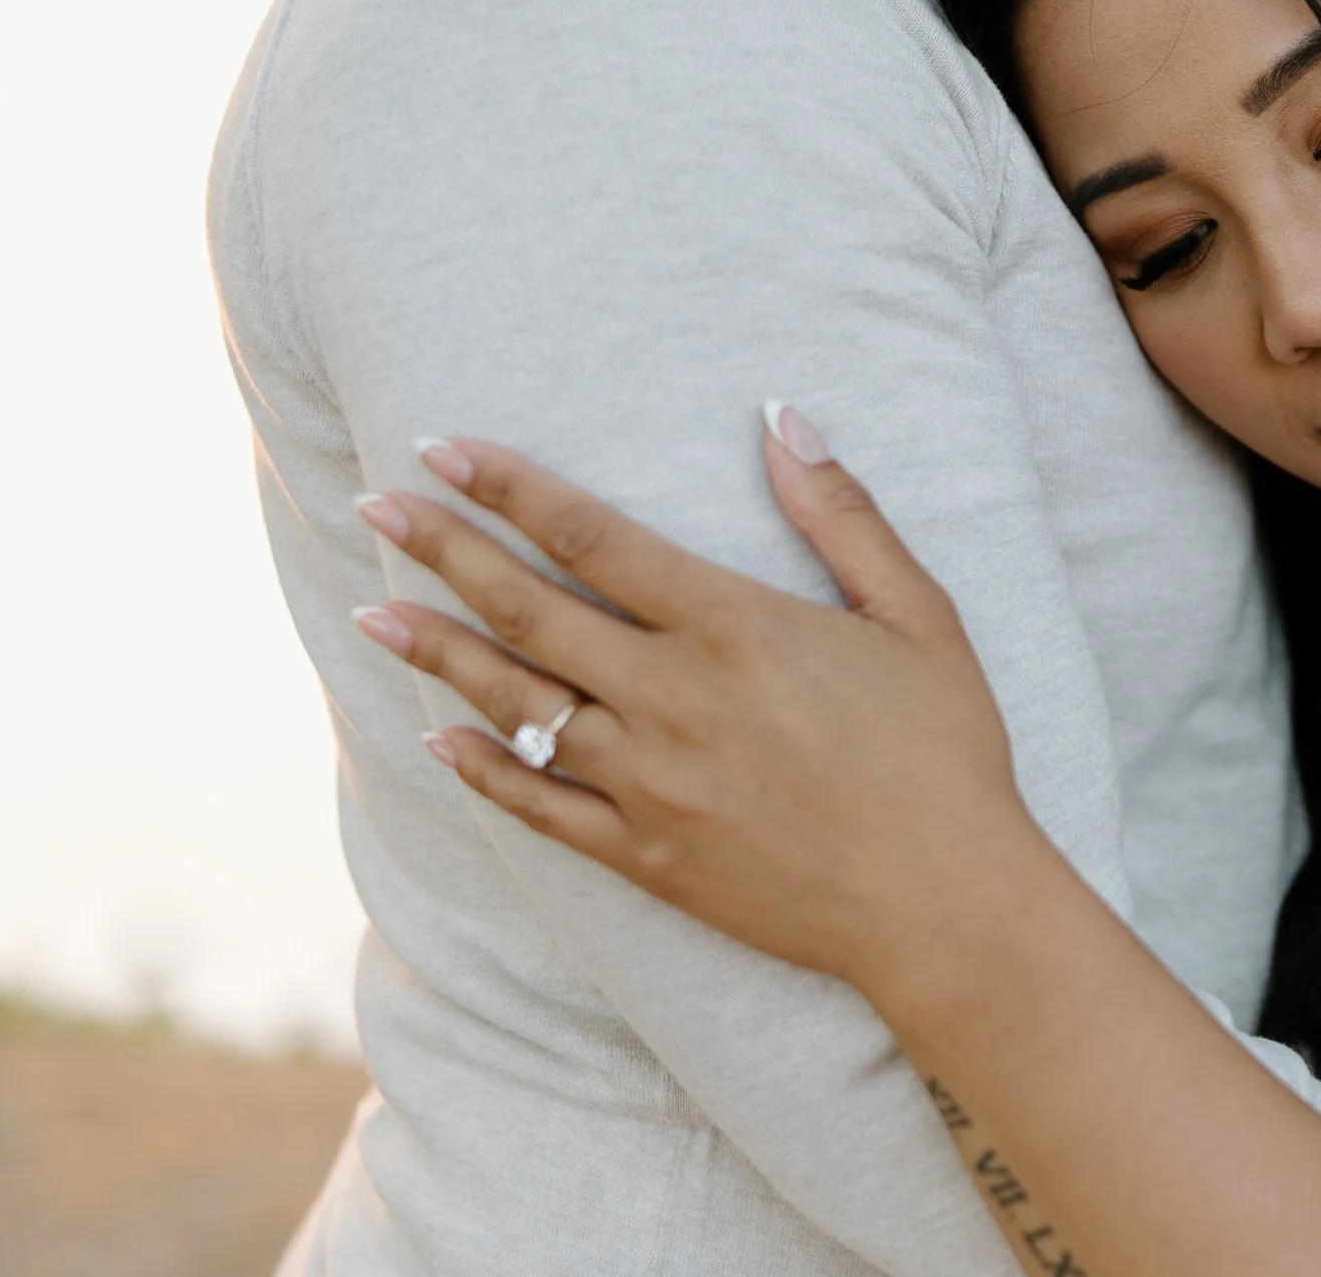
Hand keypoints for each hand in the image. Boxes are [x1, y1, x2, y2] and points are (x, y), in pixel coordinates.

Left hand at [348, 407, 1043, 987]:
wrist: (945, 904)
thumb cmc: (946, 750)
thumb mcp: (918, 614)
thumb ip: (842, 512)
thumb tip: (780, 415)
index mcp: (735, 627)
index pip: (594, 537)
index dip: (513, 487)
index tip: (444, 448)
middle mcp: (675, 700)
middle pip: (531, 611)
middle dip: (444, 551)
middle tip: (376, 504)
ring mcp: (651, 784)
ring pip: (517, 707)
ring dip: (439, 653)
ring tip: (373, 612)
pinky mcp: (649, 858)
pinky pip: (541, 809)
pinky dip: (482, 773)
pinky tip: (435, 742)